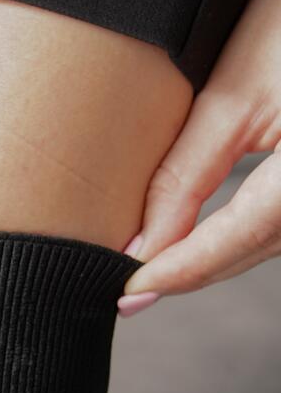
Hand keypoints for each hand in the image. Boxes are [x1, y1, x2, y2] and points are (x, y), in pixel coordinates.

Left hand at [122, 0, 280, 310]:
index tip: (127, 292)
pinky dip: (242, 236)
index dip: (178, 270)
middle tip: (128, 293)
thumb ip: (186, 177)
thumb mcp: (232, 99)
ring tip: (155, 270)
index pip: (235, 239)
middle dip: (192, 271)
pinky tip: (200, 241)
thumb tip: (143, 243)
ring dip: (215, 258)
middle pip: (254, 248)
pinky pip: (280, 223)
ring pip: (269, 242)